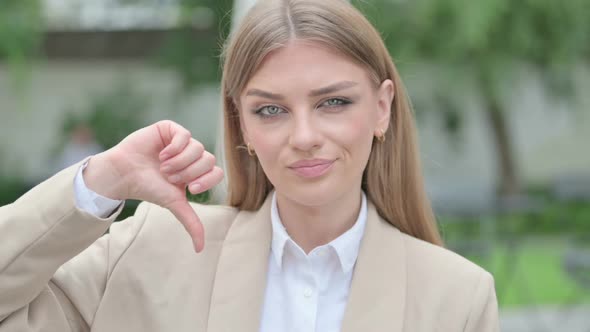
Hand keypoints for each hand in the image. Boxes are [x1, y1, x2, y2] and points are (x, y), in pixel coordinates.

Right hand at [84, 120, 222, 252]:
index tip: (190, 189)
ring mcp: (181, 141)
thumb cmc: (148, 189)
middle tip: (170, 177)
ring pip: (198, 148)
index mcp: (196, 172)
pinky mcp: (170, 129)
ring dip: (180, 161)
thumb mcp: (174, 205)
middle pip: (209, 160)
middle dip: (189, 172)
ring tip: (163, 167)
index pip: (217, 172)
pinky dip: (175, 147)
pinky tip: (162, 154)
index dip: (206, 181)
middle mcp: (191, 156)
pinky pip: (185, 134)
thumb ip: (191, 223)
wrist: (124, 175)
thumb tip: (200, 250)